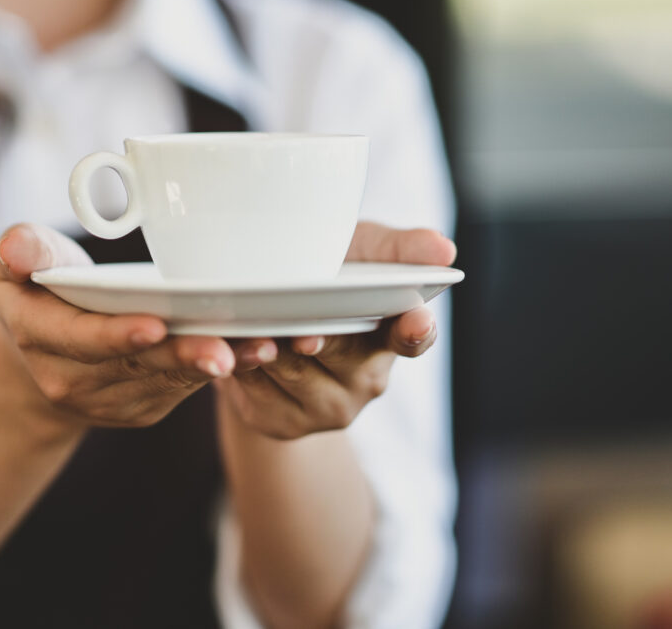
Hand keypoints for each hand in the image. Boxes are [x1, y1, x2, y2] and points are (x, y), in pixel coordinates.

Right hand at [0, 224, 238, 427]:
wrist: (42, 354)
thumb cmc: (37, 290)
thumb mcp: (16, 266)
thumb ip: (22, 250)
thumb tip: (19, 248)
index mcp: (39, 338)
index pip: (82, 339)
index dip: (118, 334)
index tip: (154, 324)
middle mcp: (73, 379)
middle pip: (137, 365)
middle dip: (183, 356)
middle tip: (225, 350)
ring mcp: (111, 399)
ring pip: (169, 380)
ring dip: (216, 364)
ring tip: (259, 347)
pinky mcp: (145, 407)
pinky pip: (185, 389)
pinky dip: (221, 370)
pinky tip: (257, 353)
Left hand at [216, 222, 455, 439]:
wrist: (271, 324)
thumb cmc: (326, 280)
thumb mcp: (360, 253)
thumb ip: (397, 249)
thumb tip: (443, 248)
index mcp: (390, 333)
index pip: (413, 337)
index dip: (414, 331)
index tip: (415, 320)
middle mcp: (366, 378)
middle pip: (340, 352)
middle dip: (321, 339)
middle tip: (305, 332)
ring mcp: (326, 408)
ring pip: (293, 373)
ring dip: (270, 352)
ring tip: (254, 335)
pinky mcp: (282, 423)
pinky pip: (256, 393)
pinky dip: (240, 367)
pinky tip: (228, 350)